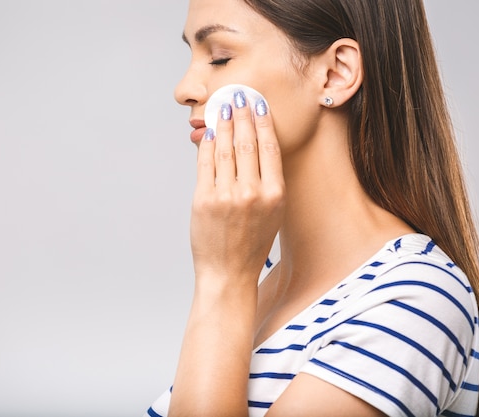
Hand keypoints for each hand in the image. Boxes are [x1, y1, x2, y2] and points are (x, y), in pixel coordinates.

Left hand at [190, 90, 284, 287]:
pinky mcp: (203, 199)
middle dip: (242, 115)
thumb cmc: (252, 244)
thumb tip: (255, 145)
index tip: (258, 104)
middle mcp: (252, 192)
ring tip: (224, 107)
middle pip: (247, 143)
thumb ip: (267, 182)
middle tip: (239, 96)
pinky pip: (206, 164)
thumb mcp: (272, 213)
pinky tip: (211, 131)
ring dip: (224, 123)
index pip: (269, 148)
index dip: (262, 122)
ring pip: (225, 149)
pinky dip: (208, 144)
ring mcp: (226, 195)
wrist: (229, 273)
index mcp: (274, 195)